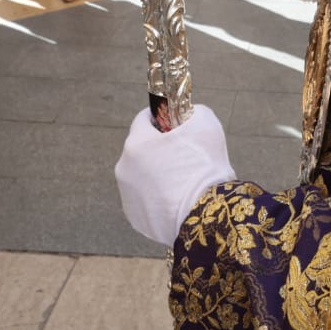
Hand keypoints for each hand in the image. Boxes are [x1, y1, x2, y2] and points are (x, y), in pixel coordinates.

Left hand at [115, 104, 235, 244]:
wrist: (207, 214)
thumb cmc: (205, 166)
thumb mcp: (205, 123)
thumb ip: (193, 112)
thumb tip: (189, 115)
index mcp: (136, 143)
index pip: (143, 119)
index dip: (163, 118)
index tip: (176, 124)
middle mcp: (124, 168)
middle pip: (141, 150)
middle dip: (159, 149)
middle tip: (184, 156)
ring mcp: (127, 195)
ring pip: (142, 176)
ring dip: (157, 174)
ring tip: (183, 182)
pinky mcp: (134, 217)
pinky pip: (145, 200)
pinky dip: (158, 198)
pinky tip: (178, 200)